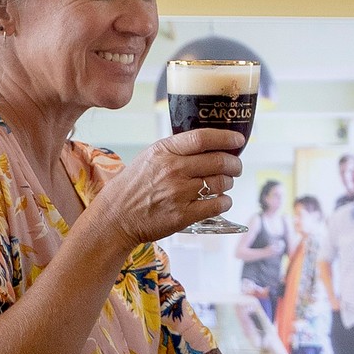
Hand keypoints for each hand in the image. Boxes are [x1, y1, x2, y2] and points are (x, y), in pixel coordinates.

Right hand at [88, 128, 240, 243]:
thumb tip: (211, 144)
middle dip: (234, 163)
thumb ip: (177, 149)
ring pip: (221, 183)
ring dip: (229, 182)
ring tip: (225, 183)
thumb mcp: (150, 157)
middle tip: (236, 166)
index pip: (203, 138)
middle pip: (218, 160)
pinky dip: (225, 201)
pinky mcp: (183, 216)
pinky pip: (216, 205)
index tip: (239, 139)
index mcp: (164, 151)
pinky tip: (221, 200)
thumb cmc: (134, 185)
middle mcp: (173, 170)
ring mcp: (178, 194)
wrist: (115, 217)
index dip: (226, 137)